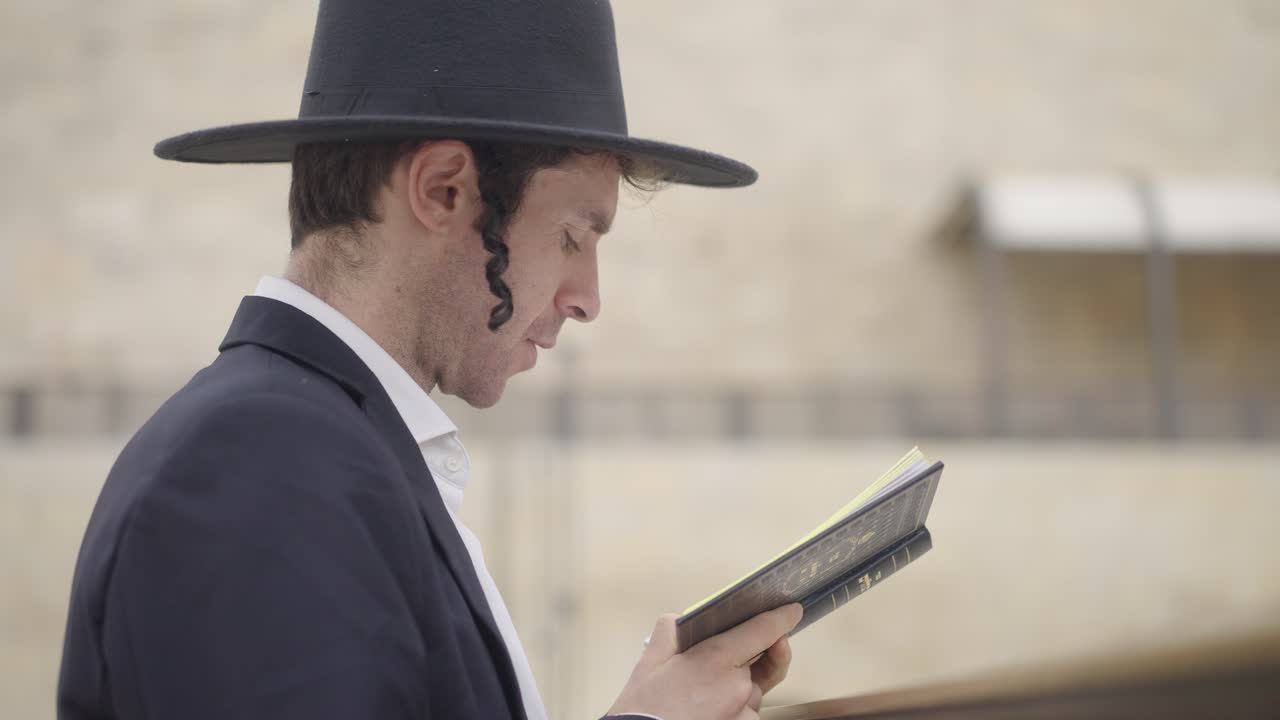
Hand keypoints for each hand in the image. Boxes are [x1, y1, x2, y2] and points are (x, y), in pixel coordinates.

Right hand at [607, 604, 801, 719]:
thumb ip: (669, 633)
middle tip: (729, 665)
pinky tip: (708, 713)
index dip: (781, 619)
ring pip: (751, 695)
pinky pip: (746, 716)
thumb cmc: (644, 708)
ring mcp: (743, 713)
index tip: (792, 612)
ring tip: (702, 700)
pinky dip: (734, 712)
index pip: (762, 631)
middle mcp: (738, 686)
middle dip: (747, 664)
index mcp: (716, 659)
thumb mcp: (649, 663)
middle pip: (758, 667)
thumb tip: (680, 620)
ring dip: (737, 692)